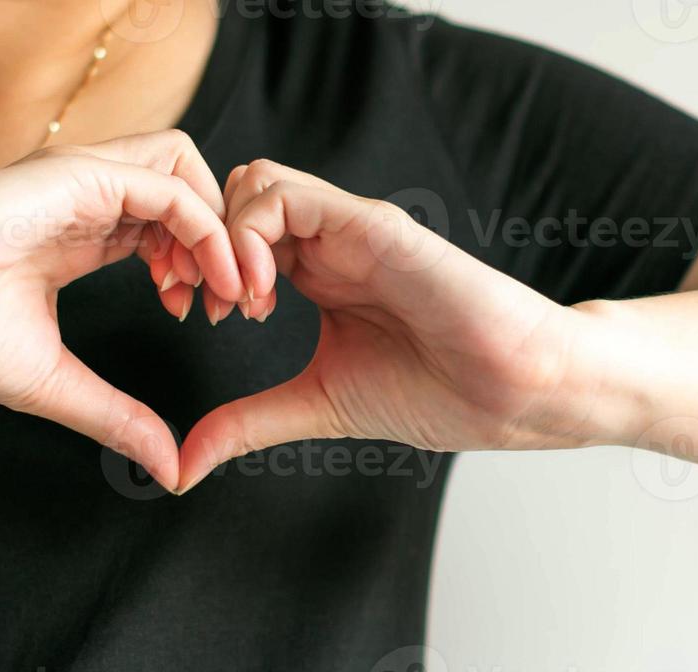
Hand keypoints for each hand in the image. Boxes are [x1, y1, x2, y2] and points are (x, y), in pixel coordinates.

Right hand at [0, 131, 245, 491]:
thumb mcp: (56, 384)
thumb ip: (117, 418)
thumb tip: (167, 468)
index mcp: (84, 235)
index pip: (170, 227)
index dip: (207, 267)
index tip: (217, 318)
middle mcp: (90, 199)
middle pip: (190, 189)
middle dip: (228, 243)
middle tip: (238, 305)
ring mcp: (85, 182)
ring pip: (188, 170)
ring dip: (220, 229)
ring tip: (223, 292)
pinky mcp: (79, 177)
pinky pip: (169, 185)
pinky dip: (203, 229)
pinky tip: (203, 281)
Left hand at [180, 160, 595, 492]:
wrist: (514, 390)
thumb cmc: (439, 394)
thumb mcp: (317, 407)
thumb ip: (248, 423)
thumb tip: (184, 464)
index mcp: (318, 275)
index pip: (233, 235)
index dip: (198, 268)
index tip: (196, 320)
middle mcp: (329, 243)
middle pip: (232, 196)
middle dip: (197, 244)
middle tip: (201, 306)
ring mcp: (350, 229)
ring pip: (252, 181)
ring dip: (222, 238)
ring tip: (237, 304)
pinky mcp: (372, 226)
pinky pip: (289, 194)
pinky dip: (252, 234)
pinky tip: (262, 294)